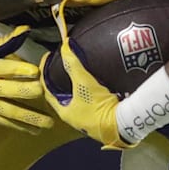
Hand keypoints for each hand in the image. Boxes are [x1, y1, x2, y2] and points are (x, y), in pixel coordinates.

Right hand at [0, 25, 53, 133]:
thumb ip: (6, 40)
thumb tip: (26, 29)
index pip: (3, 68)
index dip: (20, 69)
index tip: (36, 71)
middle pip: (8, 91)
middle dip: (27, 92)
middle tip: (44, 92)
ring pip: (9, 111)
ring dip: (30, 117)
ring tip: (49, 122)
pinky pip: (4, 122)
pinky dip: (20, 126)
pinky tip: (35, 129)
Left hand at [40, 6, 133, 149]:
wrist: (123, 123)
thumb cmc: (99, 107)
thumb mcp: (83, 83)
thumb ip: (73, 64)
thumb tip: (65, 45)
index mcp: (64, 111)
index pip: (47, 89)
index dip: (45, 72)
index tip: (48, 58)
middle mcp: (74, 116)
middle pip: (61, 93)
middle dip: (61, 78)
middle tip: (63, 62)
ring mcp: (87, 117)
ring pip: (77, 97)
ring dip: (76, 83)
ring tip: (79, 67)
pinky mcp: (101, 115)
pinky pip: (91, 99)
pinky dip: (90, 88)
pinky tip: (96, 79)